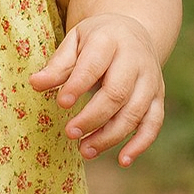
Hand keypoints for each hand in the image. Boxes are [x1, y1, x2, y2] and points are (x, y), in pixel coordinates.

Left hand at [29, 13, 164, 166]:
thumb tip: (35, 84)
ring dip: (110, 136)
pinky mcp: (158, 97)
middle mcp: (135, 60)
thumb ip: (58, 65)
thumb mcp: (75, 42)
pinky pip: (153, 123)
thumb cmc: (96, 40)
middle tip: (70, 133)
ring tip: (84, 151)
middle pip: (118, 93)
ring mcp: (150, 80)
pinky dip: (140, 144)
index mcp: (110, 41)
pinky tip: (123, 161)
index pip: (95, 65)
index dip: (78, 85)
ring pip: (135, 112)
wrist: (133, 32)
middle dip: (93, 117)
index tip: (61, 103)